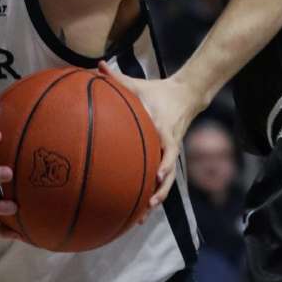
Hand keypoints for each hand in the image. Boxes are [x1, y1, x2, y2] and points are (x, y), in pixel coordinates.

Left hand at [99, 62, 204, 210]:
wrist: (185, 96)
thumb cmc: (157, 91)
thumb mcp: (139, 84)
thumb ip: (116, 78)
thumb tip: (95, 66)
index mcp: (163, 130)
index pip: (167, 150)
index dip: (164, 164)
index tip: (157, 176)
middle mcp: (169, 145)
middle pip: (168, 173)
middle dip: (159, 192)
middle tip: (148, 205)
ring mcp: (170, 153)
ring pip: (167, 181)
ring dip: (156, 199)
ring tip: (143, 215)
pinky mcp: (168, 157)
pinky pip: (162, 178)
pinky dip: (153, 192)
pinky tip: (139, 208)